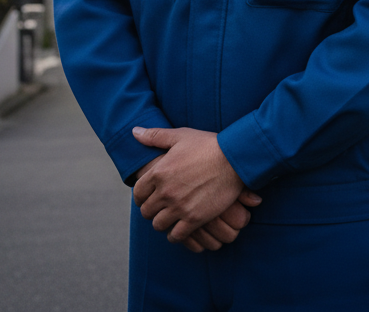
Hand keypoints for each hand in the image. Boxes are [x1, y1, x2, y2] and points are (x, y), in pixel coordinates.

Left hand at [131, 126, 261, 245]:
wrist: (233, 158)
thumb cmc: (207, 144)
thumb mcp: (180, 136)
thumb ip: (154, 136)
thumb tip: (134, 131)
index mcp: (159, 172)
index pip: (138, 192)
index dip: (141, 196)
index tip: (147, 197)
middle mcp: (165, 191)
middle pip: (146, 211)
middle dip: (150, 210)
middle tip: (159, 208)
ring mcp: (179, 207)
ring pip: (158, 225)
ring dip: (162, 222)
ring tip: (168, 218)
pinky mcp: (194, 219)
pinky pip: (176, 235)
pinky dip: (175, 235)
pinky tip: (180, 229)